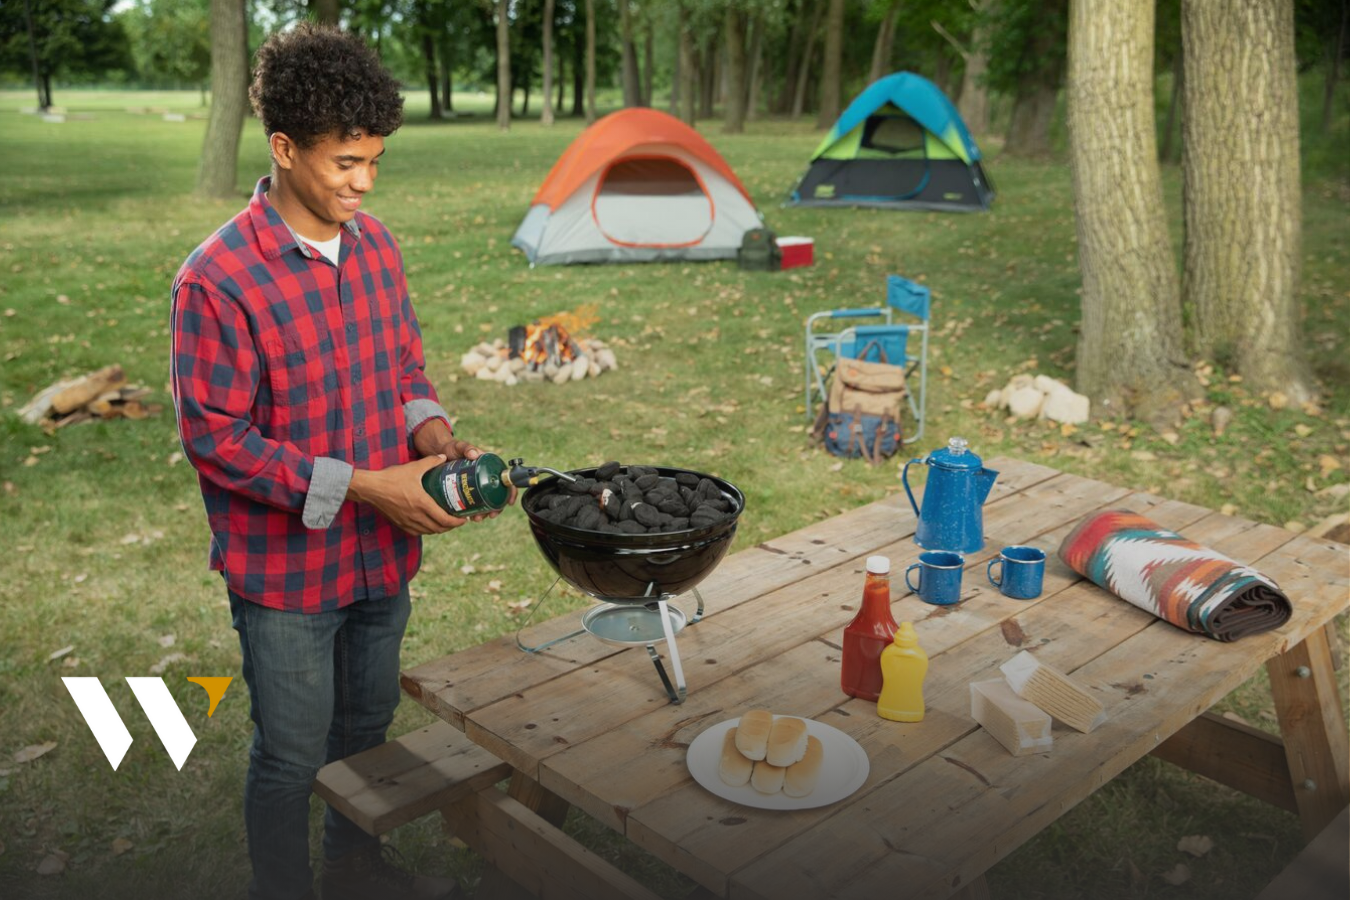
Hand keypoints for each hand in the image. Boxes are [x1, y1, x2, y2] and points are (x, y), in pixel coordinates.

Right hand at [347, 455, 470, 534]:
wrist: (370, 488)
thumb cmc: (391, 478)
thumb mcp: (413, 467)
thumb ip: (430, 462)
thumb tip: (442, 457)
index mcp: (422, 504)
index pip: (444, 520)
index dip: (457, 522)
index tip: (464, 519)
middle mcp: (416, 516)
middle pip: (439, 529)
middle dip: (451, 526)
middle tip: (457, 520)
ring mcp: (407, 522)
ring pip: (429, 531)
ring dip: (439, 529)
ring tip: (446, 522)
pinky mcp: (400, 524)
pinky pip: (417, 532)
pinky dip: (427, 530)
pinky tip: (429, 524)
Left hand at [435, 439, 516, 519]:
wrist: (438, 452)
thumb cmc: (452, 448)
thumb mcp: (460, 446)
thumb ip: (467, 448)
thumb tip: (473, 454)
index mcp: (490, 466)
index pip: (506, 479)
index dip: (511, 492)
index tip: (509, 502)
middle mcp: (485, 477)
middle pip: (497, 495)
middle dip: (496, 508)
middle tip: (489, 515)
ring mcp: (476, 485)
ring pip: (486, 501)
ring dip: (484, 512)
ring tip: (477, 518)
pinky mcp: (467, 490)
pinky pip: (473, 503)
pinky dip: (474, 511)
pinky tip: (469, 516)